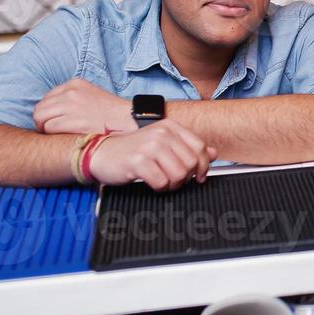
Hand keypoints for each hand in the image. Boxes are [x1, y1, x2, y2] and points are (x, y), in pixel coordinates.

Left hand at [35, 79, 136, 135]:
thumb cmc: (113, 115)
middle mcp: (70, 91)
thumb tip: (55, 112)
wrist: (129, 121)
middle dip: (44, 121)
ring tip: (60, 136)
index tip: (57, 121)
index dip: (50, 113)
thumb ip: (73, 100)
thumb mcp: (93, 97)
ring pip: (41, 118)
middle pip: (40, 108)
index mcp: (75, 83)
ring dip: (47, 129)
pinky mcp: (72, 119)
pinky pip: (49, 128)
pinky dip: (53, 136)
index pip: (47, 98)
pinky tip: (65, 138)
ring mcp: (70, 104)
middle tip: (54, 132)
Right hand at [86, 119, 217, 191]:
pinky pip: (162, 182)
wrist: (100, 154)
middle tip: (174, 181)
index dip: (203, 165)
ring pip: (180, 174)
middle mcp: (161, 133)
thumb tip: (213, 153)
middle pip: (192, 163)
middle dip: (186, 177)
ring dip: (173, 184)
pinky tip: (152, 183)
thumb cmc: (132, 151)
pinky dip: (160, 188)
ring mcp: (150, 146)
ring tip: (163, 182)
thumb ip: (188, 147)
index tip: (199, 176)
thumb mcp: (162, 144)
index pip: (200, 147)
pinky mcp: (138, 161)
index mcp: (170, 126)